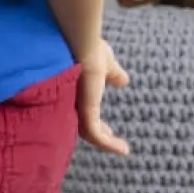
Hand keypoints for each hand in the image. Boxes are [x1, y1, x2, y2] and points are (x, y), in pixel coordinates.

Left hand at [78, 38, 129, 155]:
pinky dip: (108, 144)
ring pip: (88, 132)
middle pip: (81, 123)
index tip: (108, 127)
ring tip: (122, 149)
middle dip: (98, 133)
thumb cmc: (87, 47)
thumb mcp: (105, 63)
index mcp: (73, 91)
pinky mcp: (84, 111)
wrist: (79, 42)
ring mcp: (74, 108)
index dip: (95, 119)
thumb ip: (112, 73)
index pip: (82, 110)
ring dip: (105, 142)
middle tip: (110, 138)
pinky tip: (123, 149)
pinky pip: (94, 134)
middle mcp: (70, 102)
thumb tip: (123, 81)